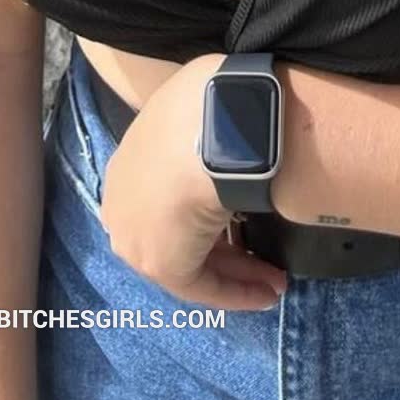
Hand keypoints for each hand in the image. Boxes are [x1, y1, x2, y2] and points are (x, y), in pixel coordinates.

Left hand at [98, 53, 288, 312]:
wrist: (209, 127)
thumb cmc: (209, 107)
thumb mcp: (199, 107)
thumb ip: (207, 130)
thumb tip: (238, 131)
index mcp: (128, 163)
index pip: (166, 196)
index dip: (206, 210)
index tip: (242, 216)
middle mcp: (123, 204)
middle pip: (178, 232)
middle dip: (225, 248)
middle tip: (265, 257)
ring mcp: (136, 236)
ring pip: (192, 258)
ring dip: (237, 271)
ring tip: (276, 279)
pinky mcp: (161, 265)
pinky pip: (202, 282)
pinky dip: (236, 291)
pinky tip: (266, 292)